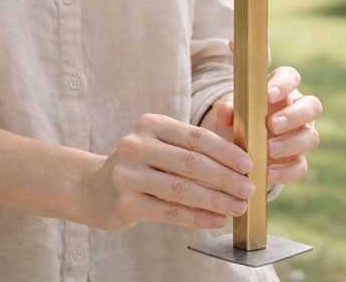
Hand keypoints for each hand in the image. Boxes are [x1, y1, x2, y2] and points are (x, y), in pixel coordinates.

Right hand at [87, 113, 255, 231]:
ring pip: (181, 189)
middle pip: (190, 163)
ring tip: (238, 207)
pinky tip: (216, 220)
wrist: (96, 188)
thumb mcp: (161, 145)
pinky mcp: (125, 203)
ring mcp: (128, 174)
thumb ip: (194, 147)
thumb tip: (241, 158)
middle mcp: (137, 145)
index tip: (248, 164)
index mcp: (151, 124)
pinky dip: (197, 217)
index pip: (196, 137)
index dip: (225, 151)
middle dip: (225, 177)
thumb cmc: (143, 165)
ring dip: (215, 200)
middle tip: (248, 189)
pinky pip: (169, 211)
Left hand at [206, 47, 321, 184]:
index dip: (284, 84)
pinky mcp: (297, 161)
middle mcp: (298, 110)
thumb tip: (225, 113)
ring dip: (291, 143)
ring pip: (311, 137)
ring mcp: (301, 136)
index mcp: (282, 89)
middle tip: (272, 124)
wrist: (241, 144)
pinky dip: (286, 172)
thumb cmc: (241, 117)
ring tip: (268, 148)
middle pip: (312, 107)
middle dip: (294, 115)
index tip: (268, 95)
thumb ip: (227, 108)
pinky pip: (301, 167)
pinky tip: (269, 172)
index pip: (291, 77)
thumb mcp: (231, 109)